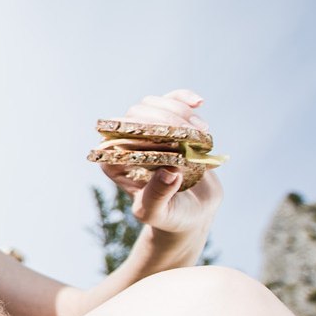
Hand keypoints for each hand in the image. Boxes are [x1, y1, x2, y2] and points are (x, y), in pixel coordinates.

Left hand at [102, 89, 223, 241]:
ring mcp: (148, 131)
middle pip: (137, 114)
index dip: (144, 131)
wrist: (192, 213)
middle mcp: (127, 144)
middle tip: (193, 136)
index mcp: (113, 162)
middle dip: (167, 120)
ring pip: (155, 104)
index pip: (118, 134)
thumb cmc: (169, 217)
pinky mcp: (169, 124)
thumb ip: (157, 195)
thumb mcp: (158, 213)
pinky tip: (199, 103)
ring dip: (180, 113)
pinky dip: (184, 98)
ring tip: (202, 134)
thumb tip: (169, 170)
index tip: (172, 140)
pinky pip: (172, 101)